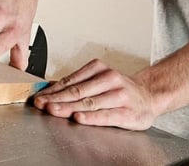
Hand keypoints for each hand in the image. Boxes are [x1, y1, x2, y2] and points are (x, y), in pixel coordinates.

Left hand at [32, 59, 155, 129]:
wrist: (150, 95)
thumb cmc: (120, 89)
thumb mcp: (99, 80)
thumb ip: (78, 84)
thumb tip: (50, 90)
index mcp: (100, 69)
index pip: (71, 81)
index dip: (53, 90)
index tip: (38, 97)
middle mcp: (110, 79)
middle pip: (78, 91)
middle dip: (57, 99)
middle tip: (41, 104)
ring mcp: (119, 95)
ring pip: (89, 103)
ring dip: (69, 108)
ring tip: (53, 111)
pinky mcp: (127, 112)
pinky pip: (106, 115)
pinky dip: (91, 117)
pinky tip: (79, 118)